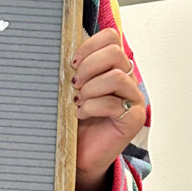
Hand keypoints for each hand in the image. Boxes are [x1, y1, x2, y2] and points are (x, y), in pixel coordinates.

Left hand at [71, 27, 144, 186]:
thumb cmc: (72, 120)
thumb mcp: (69, 89)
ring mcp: (133, 99)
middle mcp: (126, 80)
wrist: (77, 153)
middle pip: (115, 53)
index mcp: (112, 67)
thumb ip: (72, 70)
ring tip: (78, 101)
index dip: (90, 45)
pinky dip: (91, 107)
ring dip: (90, 88)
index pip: (111, 38)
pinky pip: (113, 103)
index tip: (72, 62)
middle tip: (74, 84)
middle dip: (88, 66)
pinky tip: (82, 114)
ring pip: (116, 77)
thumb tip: (58, 52)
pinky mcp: (133, 118)